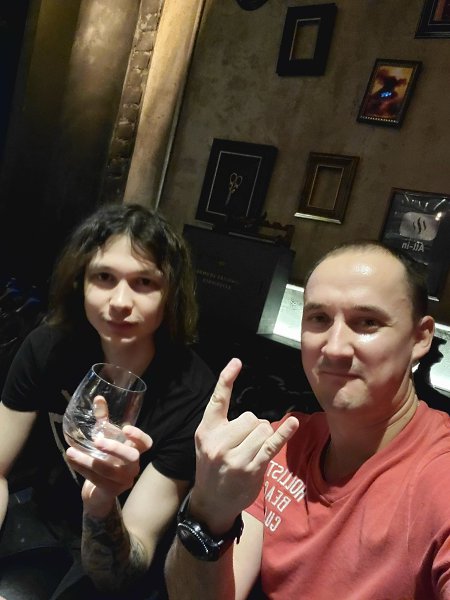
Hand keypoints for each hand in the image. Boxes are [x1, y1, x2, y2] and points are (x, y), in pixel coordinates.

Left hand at [66, 400, 151, 516]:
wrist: (99, 492)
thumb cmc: (105, 458)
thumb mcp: (104, 438)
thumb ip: (103, 419)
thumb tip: (98, 398)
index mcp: (135, 451)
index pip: (146, 443)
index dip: (139, 436)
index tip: (125, 428)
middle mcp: (133, 466)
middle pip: (132, 457)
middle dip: (115, 448)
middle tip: (97, 441)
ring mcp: (124, 480)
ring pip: (109, 470)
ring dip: (88, 460)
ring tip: (71, 451)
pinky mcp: (111, 491)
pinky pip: (96, 479)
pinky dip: (82, 469)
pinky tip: (71, 460)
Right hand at [190, 358, 298, 534]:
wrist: (211, 502)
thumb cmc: (212, 468)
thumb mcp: (207, 443)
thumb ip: (222, 426)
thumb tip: (254, 418)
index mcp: (206, 431)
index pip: (217, 400)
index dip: (227, 379)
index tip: (237, 361)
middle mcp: (218, 443)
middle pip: (250, 417)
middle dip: (253, 427)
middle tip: (245, 445)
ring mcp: (235, 457)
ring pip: (262, 429)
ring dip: (263, 437)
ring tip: (252, 452)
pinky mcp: (252, 468)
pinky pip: (272, 444)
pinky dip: (285, 433)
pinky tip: (293, 423)